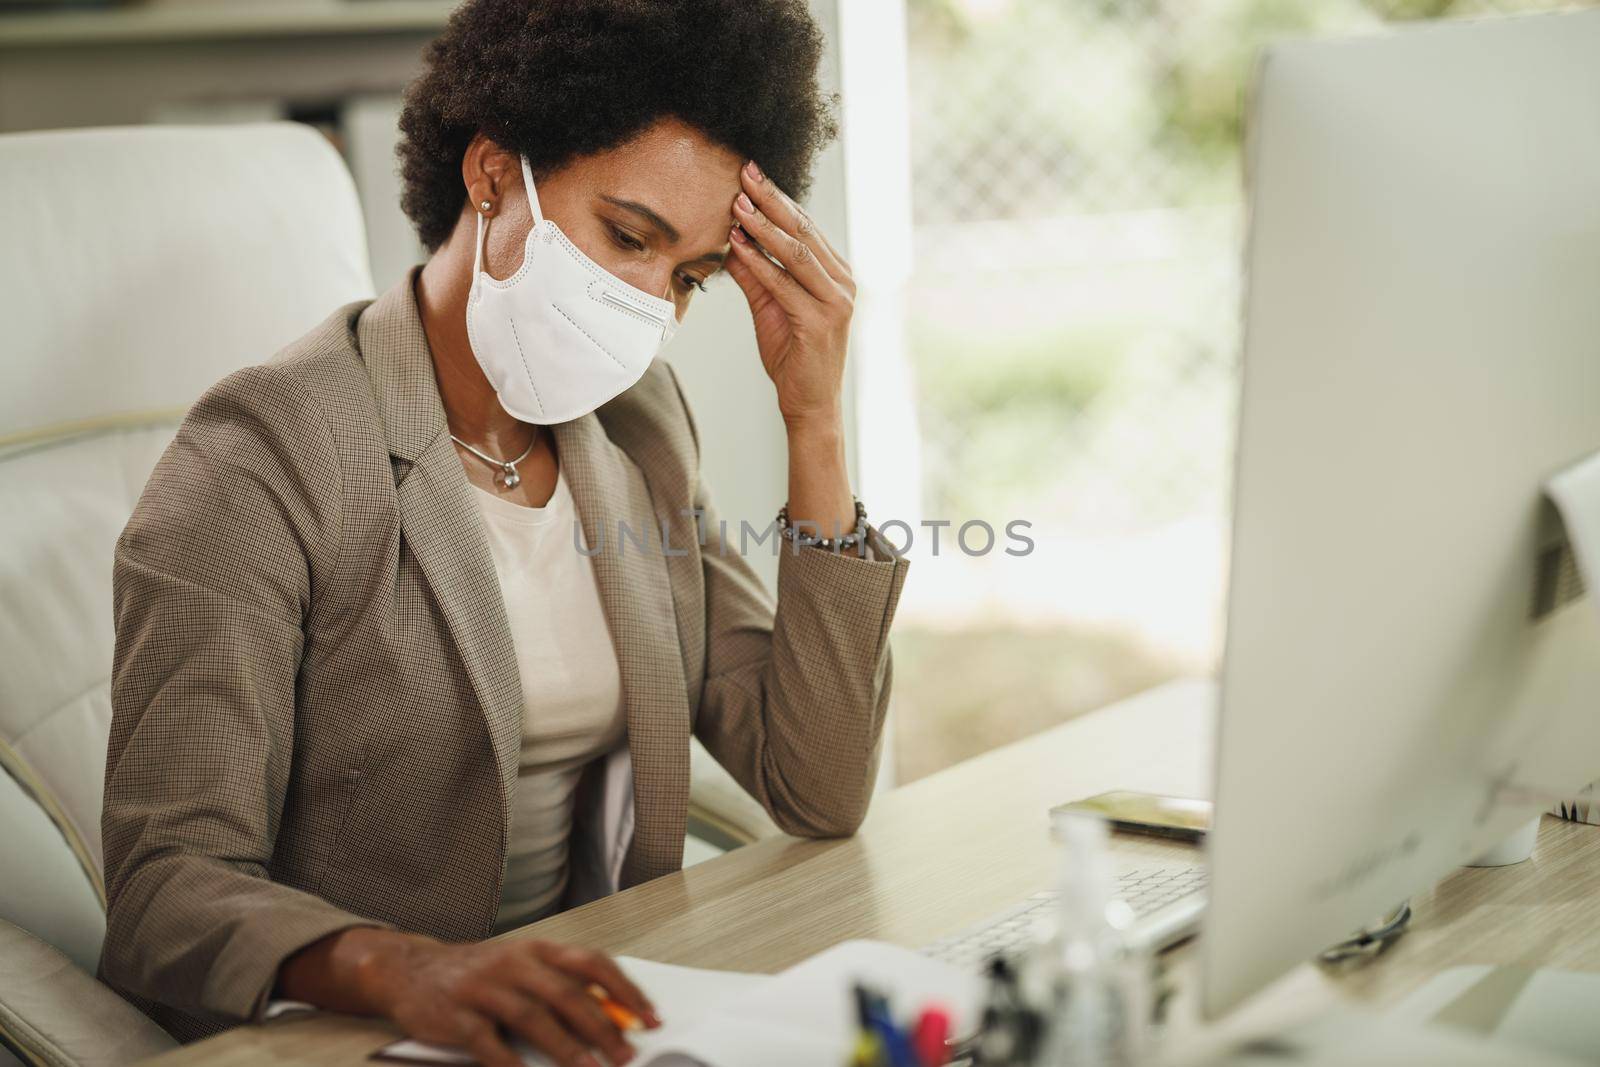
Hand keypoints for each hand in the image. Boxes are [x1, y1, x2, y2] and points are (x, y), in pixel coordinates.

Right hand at [282, 929, 658, 1066]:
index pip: (592, 964)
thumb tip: (612, 1015)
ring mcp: (482, 988)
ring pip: (533, 1017)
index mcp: (537, 949)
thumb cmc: (478, 973)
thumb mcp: (522, 966)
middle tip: (627, 1054)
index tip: (649, 1017)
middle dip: (602, 1028)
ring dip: (567, 1048)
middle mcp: (513, 963)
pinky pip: (487, 1042)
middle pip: (567, 994)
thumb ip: (561, 985)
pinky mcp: (454, 1015)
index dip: (624, 991)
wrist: (409, 969)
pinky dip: (510, 1062)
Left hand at [725, 159, 855, 430]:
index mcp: (835, 274)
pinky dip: (759, 263)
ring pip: (796, 253)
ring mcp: (835, 301)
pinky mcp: (821, 321)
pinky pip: (784, 284)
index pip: (804, 227)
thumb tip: (729, 242)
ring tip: (737, 204)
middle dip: (771, 200)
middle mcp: (842, 283)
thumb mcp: (769, 307)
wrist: (809, 403)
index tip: (750, 175)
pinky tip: (738, 246)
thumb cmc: (793, 356)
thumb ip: (754, 275)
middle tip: (744, 174)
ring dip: (763, 227)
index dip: (777, 199)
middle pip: (803, 231)